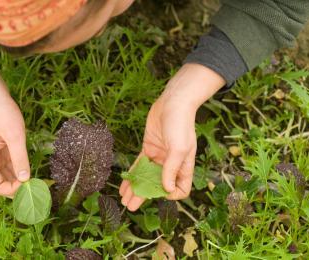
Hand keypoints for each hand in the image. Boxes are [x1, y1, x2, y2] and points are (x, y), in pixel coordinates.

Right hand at [0, 34, 30, 196]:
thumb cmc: (3, 113)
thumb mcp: (15, 136)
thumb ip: (20, 159)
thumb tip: (26, 180)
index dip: (12, 190)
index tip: (29, 185)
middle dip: (17, 187)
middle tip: (36, 186)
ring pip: (4, 176)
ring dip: (18, 180)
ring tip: (36, 180)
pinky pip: (6, 167)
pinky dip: (17, 170)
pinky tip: (29, 170)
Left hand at [119, 63, 225, 210]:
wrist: (173, 102)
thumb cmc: (180, 124)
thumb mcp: (178, 148)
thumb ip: (171, 169)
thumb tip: (168, 189)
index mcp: (184, 166)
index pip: (181, 189)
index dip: (172, 194)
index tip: (160, 194)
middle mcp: (172, 164)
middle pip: (158, 185)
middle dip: (144, 196)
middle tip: (131, 206)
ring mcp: (159, 156)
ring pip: (146, 177)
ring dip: (136, 188)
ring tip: (124, 199)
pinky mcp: (149, 148)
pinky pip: (139, 165)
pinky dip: (132, 174)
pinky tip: (124, 184)